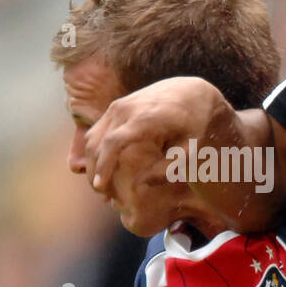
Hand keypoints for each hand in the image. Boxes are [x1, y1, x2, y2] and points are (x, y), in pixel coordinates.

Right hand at [85, 77, 225, 234]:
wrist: (189, 92)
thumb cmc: (193, 125)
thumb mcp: (189, 150)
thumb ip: (167, 169)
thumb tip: (139, 184)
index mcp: (145, 118)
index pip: (114, 142)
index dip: (104, 166)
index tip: (100, 187)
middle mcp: (126, 108)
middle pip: (98, 142)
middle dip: (95, 170)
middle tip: (102, 194)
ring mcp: (118, 106)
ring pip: (93, 137)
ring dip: (92, 162)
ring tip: (100, 185)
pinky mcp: (115, 107)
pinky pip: (97, 131)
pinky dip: (95, 151)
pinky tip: (102, 170)